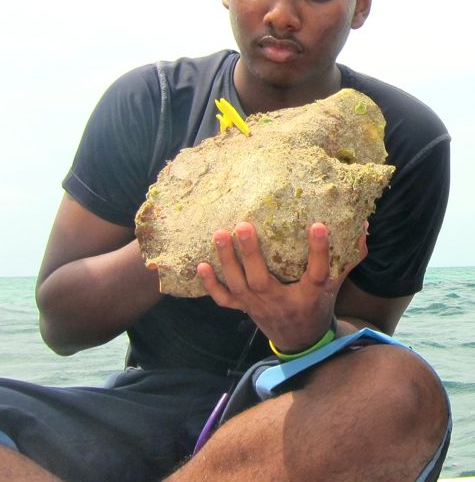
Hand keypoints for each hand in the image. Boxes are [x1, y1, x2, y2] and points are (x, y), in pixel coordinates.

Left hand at [197, 221, 367, 352]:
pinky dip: (211, 285)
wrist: (299, 340)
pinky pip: (224, 299)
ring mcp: (257, 305)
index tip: (318, 225)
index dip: (319, 250)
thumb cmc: (316, 304)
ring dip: (227, 261)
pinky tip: (200, 265)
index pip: (318, 272)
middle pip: (262, 279)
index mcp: (309, 294)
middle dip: (251, 253)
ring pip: (239, 285)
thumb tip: (363, 226)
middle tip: (243, 225)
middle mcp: (280, 300)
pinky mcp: (243, 307)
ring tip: (219, 234)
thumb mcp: (336, 284)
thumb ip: (349, 257)